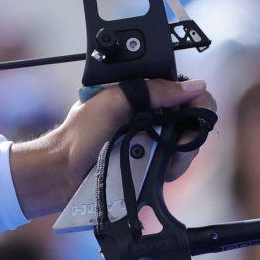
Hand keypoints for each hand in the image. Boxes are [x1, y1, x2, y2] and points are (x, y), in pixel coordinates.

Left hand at [10, 79, 215, 219]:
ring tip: (154, 157)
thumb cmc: (78, 135)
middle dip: (190, 133)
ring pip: (188, 147)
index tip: (198, 111)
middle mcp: (152, 118)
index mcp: (142, 96)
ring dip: (179, 154)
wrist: (61, 173)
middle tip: (176, 143)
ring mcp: (153, 144)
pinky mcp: (152, 168)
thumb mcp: (112, 103)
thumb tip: (193, 86)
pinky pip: (175, 168)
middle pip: (193, 122)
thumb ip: (150, 91)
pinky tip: (152, 170)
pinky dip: (170, 170)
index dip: (197, 101)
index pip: (185, 92)